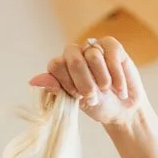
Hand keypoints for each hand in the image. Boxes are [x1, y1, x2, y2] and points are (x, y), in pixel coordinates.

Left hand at [29, 38, 148, 128]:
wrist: (123, 110)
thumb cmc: (98, 106)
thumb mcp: (74, 102)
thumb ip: (56, 89)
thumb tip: (33, 81)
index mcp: (62, 67)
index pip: (55, 65)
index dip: (67, 82)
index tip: (77, 97)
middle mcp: (76, 54)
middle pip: (73, 59)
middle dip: (85, 83)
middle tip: (93, 97)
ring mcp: (94, 48)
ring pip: (93, 56)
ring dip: (103, 80)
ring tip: (108, 91)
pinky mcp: (112, 47)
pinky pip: (111, 54)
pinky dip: (117, 75)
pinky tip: (120, 88)